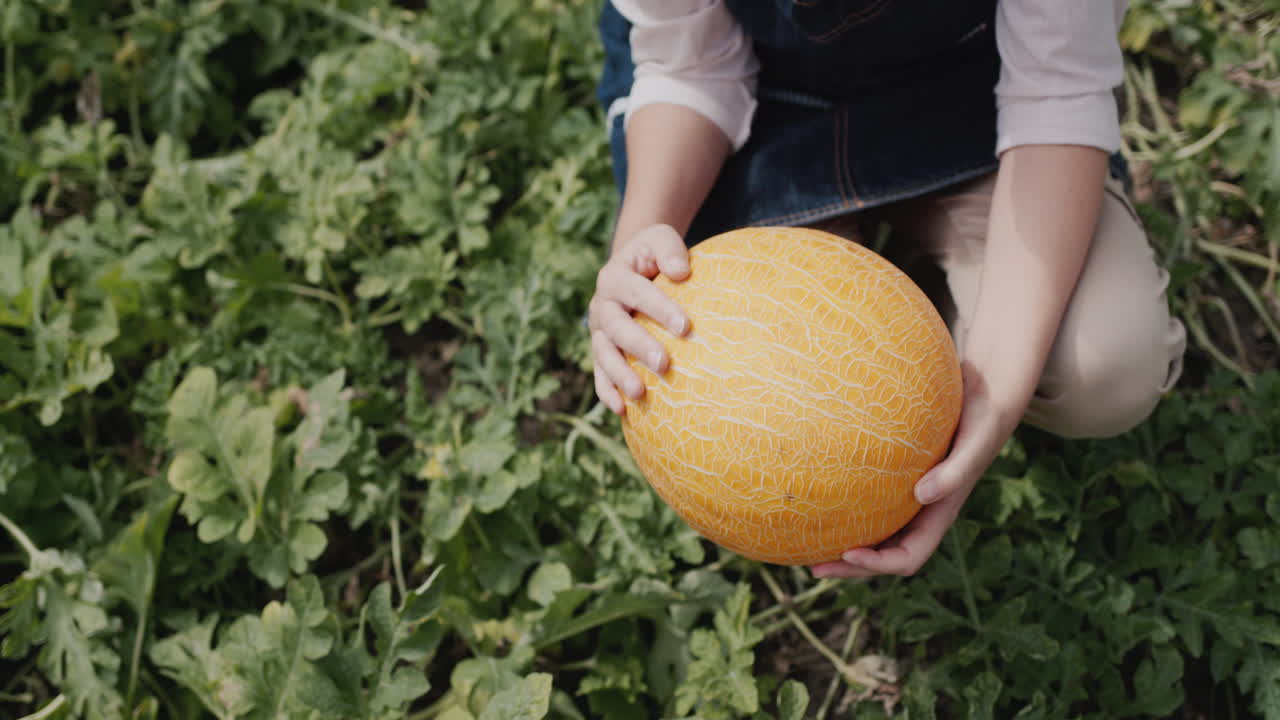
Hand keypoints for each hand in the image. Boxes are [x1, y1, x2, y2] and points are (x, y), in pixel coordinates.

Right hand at [589, 224, 692, 414]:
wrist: (632, 267)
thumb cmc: (654, 255)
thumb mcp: (660, 238)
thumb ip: (669, 250)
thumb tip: (682, 273)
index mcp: (615, 277)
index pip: (637, 292)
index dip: (659, 308)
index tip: (685, 326)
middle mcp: (602, 305)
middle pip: (616, 327)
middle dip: (639, 346)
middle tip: (664, 363)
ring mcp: (599, 331)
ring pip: (604, 354)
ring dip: (620, 375)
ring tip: (639, 393)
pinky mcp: (601, 351)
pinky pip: (600, 374)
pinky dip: (607, 391)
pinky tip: (622, 410)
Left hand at [809, 370, 1018, 577]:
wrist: (985, 391)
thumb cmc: (983, 414)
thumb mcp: (976, 440)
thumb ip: (955, 471)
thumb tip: (920, 496)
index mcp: (939, 513)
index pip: (909, 556)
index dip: (879, 564)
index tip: (848, 554)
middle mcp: (921, 510)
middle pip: (883, 553)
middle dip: (850, 566)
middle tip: (812, 566)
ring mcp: (908, 494)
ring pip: (873, 530)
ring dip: (842, 541)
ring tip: (805, 541)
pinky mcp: (896, 473)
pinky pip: (867, 496)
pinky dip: (844, 503)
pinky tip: (816, 492)